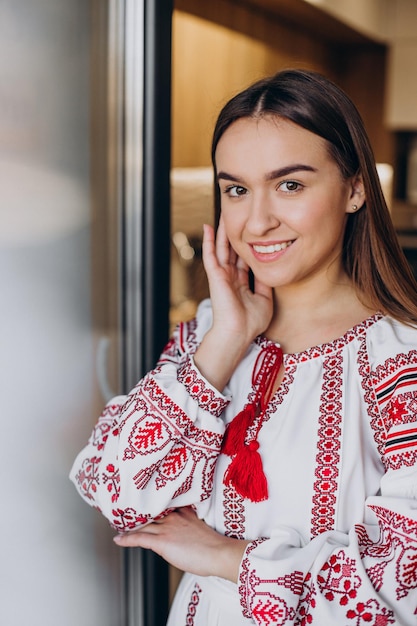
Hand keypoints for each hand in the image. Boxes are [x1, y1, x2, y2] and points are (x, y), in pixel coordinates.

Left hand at [113, 506, 248, 582]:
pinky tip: (119, 539)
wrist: (219, 553)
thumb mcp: (201, 528)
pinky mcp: (162, 541)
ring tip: (118, 523)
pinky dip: (127, 538)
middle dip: (136, 512)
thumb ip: (189, 525)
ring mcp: (167, 528)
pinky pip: (140, 538)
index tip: (141, 501)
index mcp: (183, 511)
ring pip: (142, 523)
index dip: (150, 504)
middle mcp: (173, 516)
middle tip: (122, 511)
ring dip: (128, 524)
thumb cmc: (214, 545)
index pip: (162, 505)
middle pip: (150, 512)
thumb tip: (182, 533)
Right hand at [202, 219, 272, 343]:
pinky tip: (209, 226)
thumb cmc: (250, 323)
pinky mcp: (215, 276)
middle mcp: (230, 277)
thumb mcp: (265, 299)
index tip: (251, 232)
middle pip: (232, 250)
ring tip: (223, 214)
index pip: (243, 259)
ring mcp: (222, 276)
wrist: (238, 334)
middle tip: (237, 216)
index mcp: (240, 283)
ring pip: (221, 248)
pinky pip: (211, 255)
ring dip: (222, 232)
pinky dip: (209, 241)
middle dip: (234, 234)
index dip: (247, 245)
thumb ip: (265, 284)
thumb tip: (270, 269)